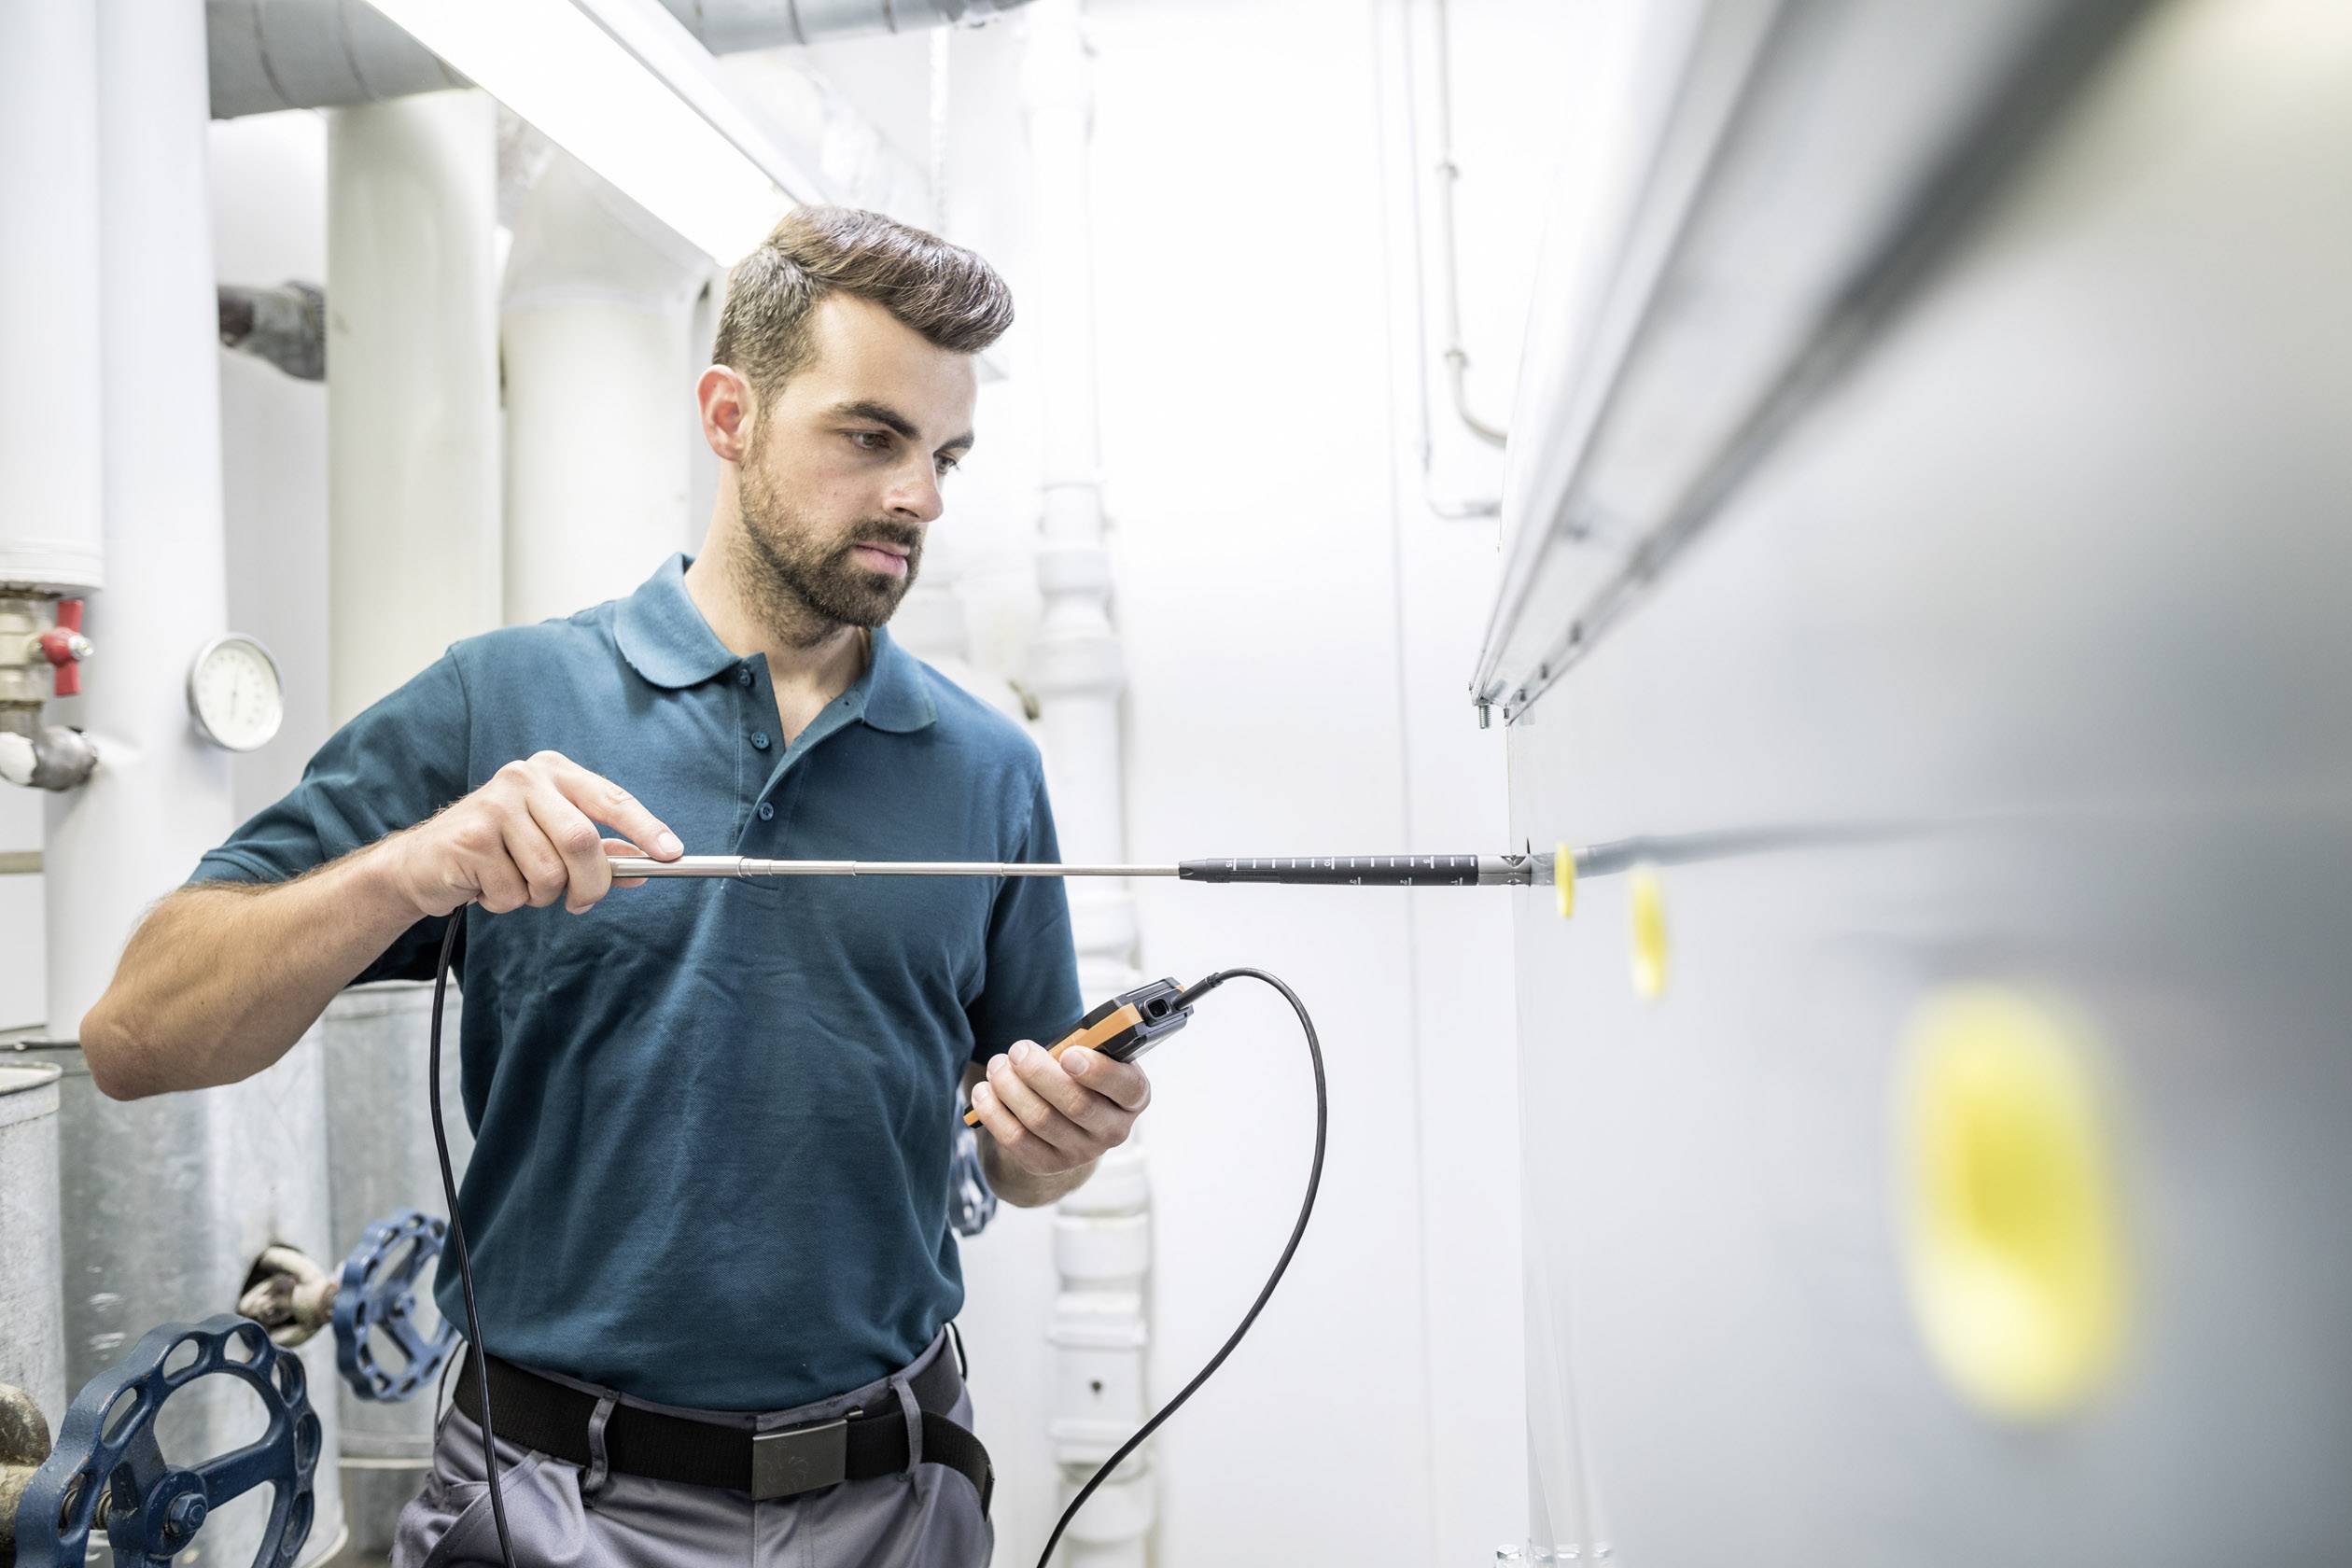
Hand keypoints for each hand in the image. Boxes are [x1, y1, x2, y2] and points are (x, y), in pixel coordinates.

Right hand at [375, 750, 681, 918]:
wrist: (423, 862)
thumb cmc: (498, 850)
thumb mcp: (550, 841)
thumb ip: (597, 852)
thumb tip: (645, 867)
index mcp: (554, 772)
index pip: (611, 799)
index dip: (645, 828)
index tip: (672, 854)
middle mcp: (525, 777)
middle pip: (583, 842)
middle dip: (590, 884)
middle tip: (581, 903)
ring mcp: (495, 803)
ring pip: (549, 873)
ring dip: (540, 896)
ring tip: (516, 884)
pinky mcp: (470, 837)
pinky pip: (513, 891)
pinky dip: (507, 902)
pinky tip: (486, 886)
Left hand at [969, 1040, 1151, 1176]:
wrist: (1064, 1117)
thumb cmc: (1080, 1073)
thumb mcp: (1093, 1055)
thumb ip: (1084, 1046)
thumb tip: (1053, 1045)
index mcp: (1133, 1097)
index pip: (1127, 1088)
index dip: (1097, 1071)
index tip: (1067, 1054)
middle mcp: (1113, 1130)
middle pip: (1076, 1104)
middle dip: (1039, 1072)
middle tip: (1017, 1050)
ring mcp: (1081, 1153)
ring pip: (1040, 1119)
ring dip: (1010, 1087)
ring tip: (997, 1065)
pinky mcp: (1048, 1165)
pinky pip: (1015, 1140)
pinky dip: (994, 1112)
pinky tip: (984, 1091)